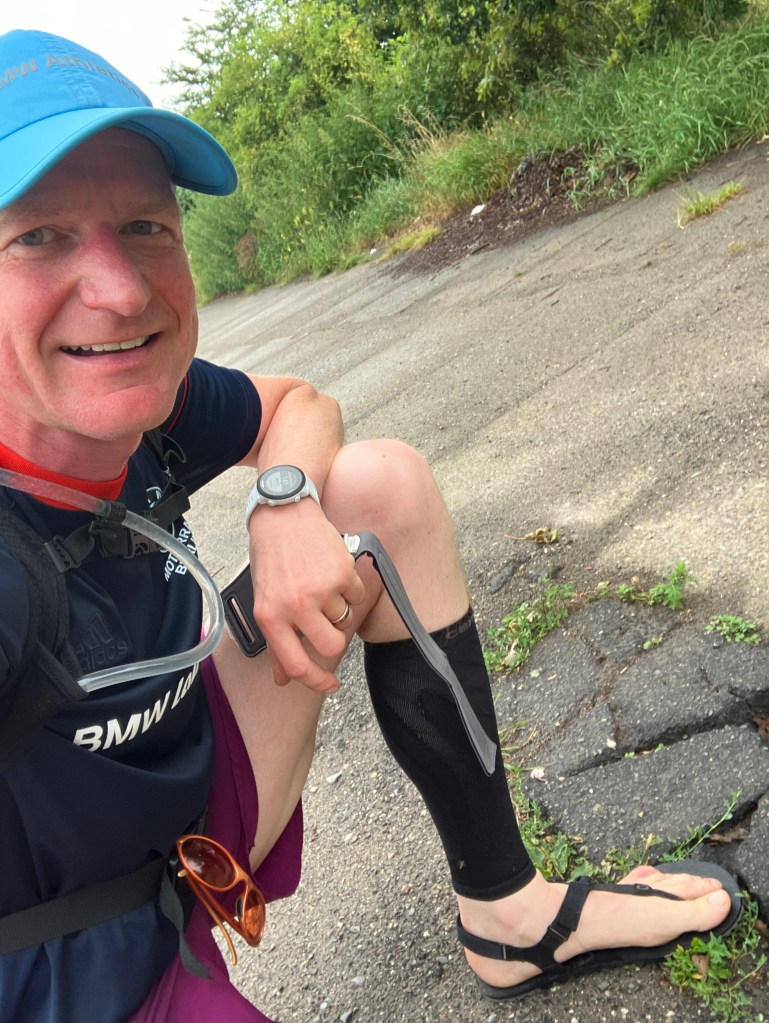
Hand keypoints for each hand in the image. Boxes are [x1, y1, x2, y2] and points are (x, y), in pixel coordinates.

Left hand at [247, 501, 365, 691]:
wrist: (283, 515)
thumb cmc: (272, 559)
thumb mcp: (264, 602)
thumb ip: (276, 642)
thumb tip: (284, 678)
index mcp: (270, 617)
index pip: (297, 665)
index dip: (317, 682)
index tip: (330, 686)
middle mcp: (295, 606)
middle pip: (331, 646)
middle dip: (334, 638)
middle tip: (327, 623)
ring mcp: (321, 589)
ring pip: (344, 619)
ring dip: (337, 606)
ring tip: (319, 582)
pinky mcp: (343, 572)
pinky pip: (356, 595)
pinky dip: (348, 587)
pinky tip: (330, 569)